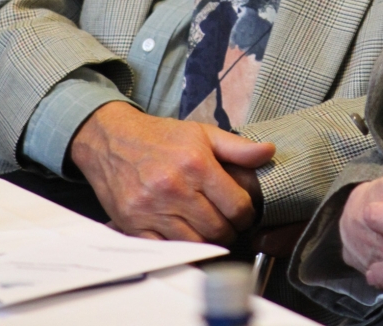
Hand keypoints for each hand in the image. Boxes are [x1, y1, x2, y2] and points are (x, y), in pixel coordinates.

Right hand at [70, 102, 273, 244]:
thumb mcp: (203, 133)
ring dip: (207, 242)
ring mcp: (153, 209)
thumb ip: (238, 147)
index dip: (246, 214)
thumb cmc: (161, 137)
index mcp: (197, 164)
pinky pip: (166, 250)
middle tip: (228, 225)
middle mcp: (175, 188)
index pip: (236, 206)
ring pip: (195, 243)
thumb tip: (269, 152)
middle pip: (217, 229)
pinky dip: (180, 249)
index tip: (243, 214)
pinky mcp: (134, 225)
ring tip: (209, 231)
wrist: (113, 140)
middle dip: (229, 231)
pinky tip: (185, 236)